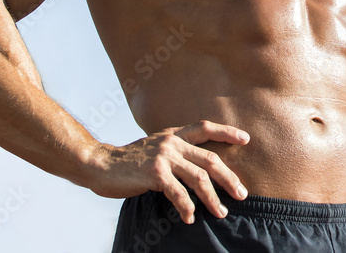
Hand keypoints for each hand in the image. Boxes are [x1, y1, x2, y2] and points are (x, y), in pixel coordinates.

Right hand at [86, 119, 249, 223]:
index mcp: (174, 135)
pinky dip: (186, 207)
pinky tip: (190, 218)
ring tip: (221, 212)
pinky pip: (178, 193)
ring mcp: (163, 156)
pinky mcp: (154, 173)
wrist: (100, 164)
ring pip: (198, 178)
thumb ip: (176, 153)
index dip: (227, 132)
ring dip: (212, 198)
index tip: (246, 139)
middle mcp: (172, 142)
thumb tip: (199, 169)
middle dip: (229, 178)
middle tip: (241, 194)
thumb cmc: (129, 161)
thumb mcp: (156, 149)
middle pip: (210, 159)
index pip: (205, 128)